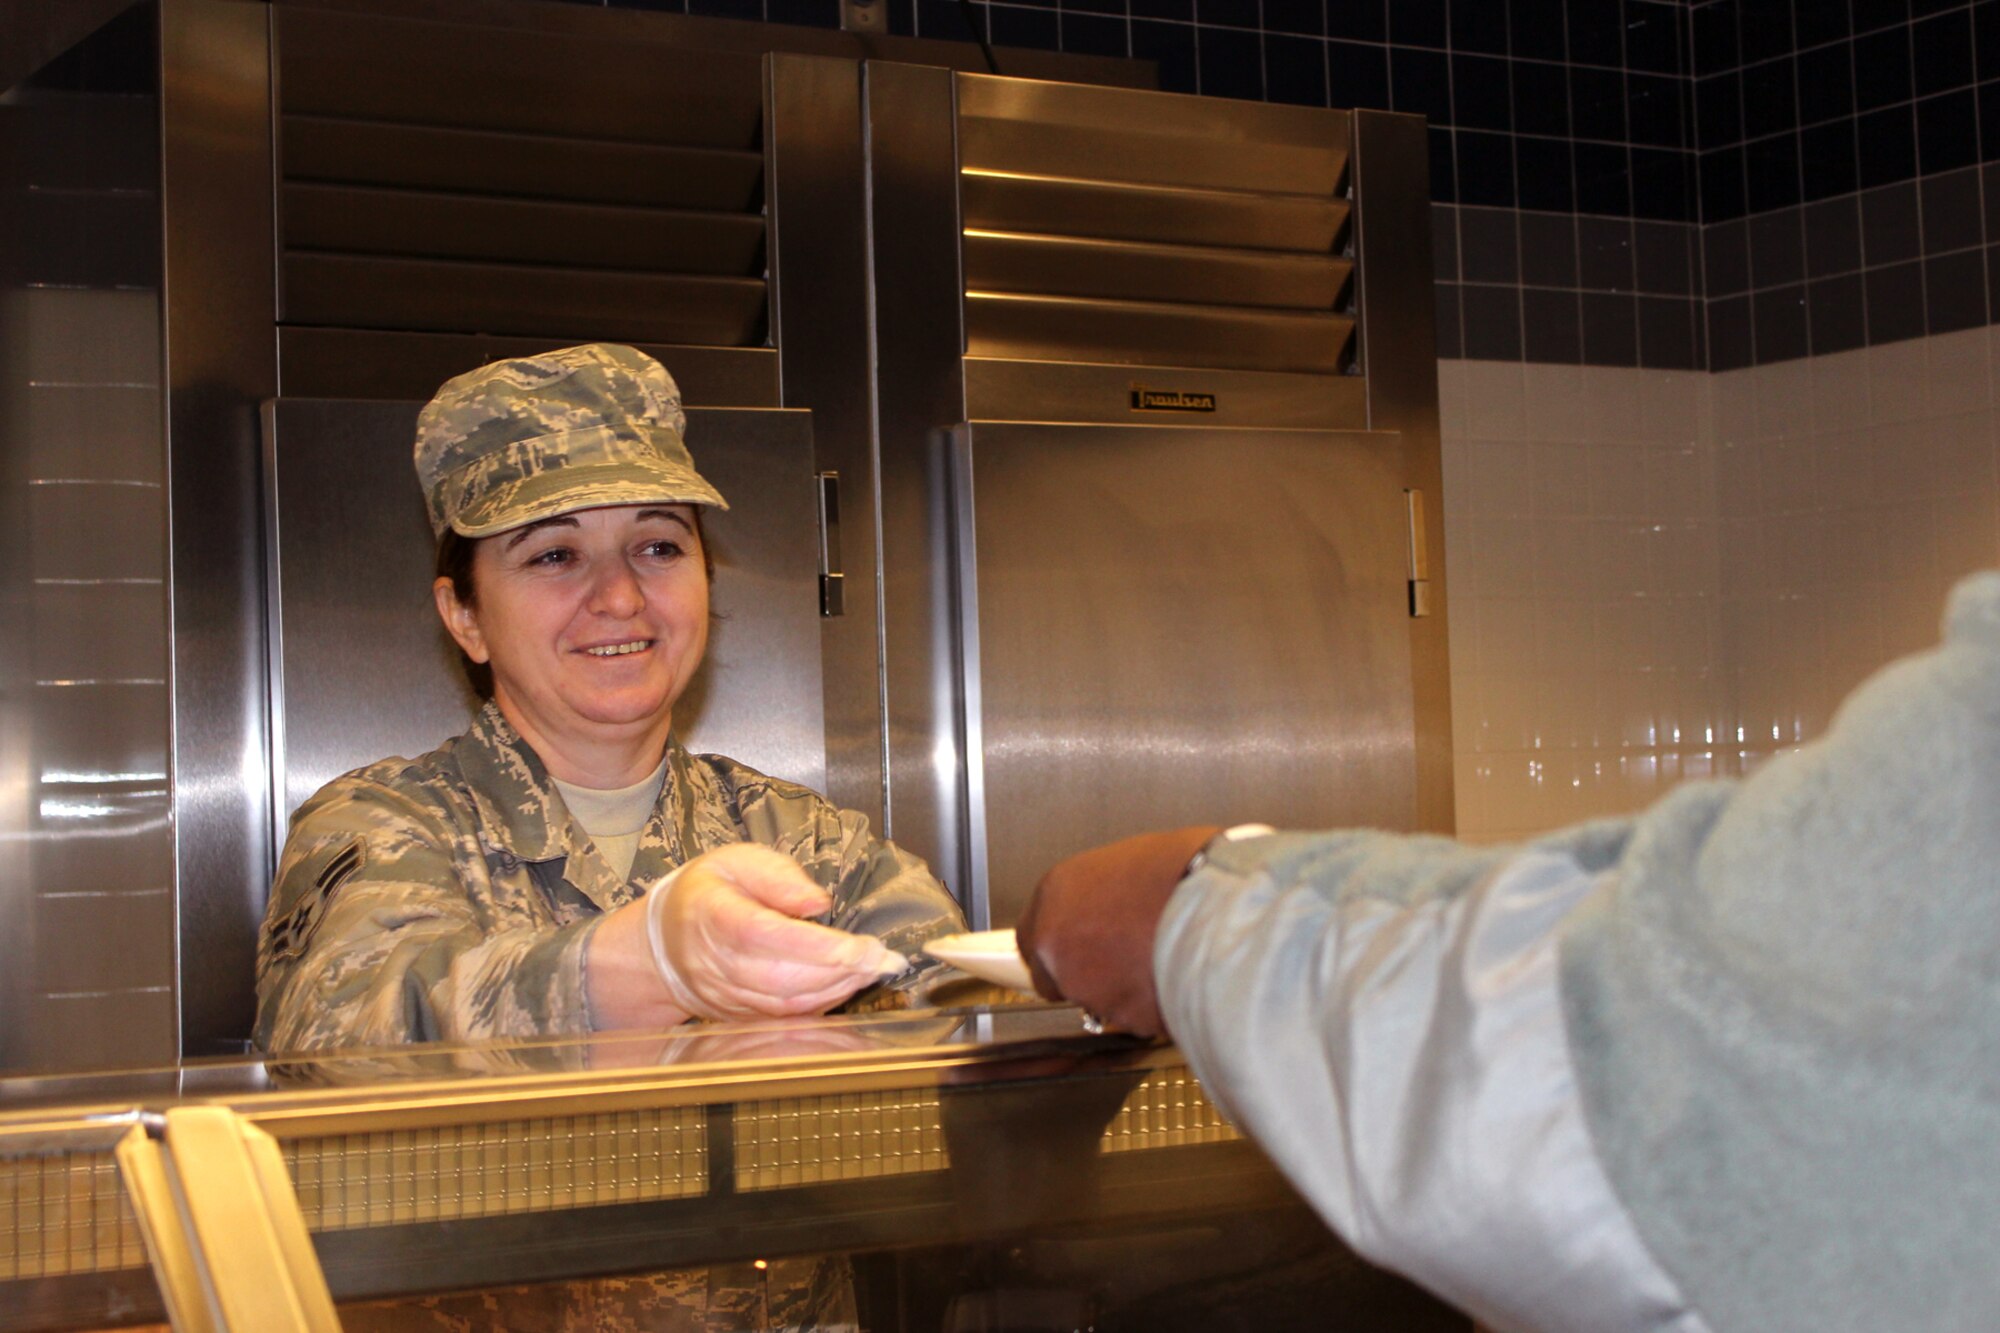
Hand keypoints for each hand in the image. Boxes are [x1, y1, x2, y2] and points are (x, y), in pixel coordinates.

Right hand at [586, 845, 906, 1029]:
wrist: (663, 940)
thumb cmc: (708, 891)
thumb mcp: (738, 861)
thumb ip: (778, 878)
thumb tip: (817, 902)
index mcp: (712, 914)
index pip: (765, 936)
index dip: (816, 946)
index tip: (862, 946)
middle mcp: (716, 961)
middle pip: (781, 976)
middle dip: (840, 971)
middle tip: (883, 959)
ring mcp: (725, 994)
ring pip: (785, 1002)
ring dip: (836, 989)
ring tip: (872, 970)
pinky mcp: (737, 1013)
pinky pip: (783, 1016)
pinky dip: (820, 1004)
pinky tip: (847, 985)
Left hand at [1015, 826, 1218, 1037]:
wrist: (1218, 907)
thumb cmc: (1187, 872)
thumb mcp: (1132, 860)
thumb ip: (1104, 891)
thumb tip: (1111, 903)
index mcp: (1057, 893)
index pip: (1031, 937)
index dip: (1059, 947)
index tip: (1076, 949)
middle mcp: (1057, 940)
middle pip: (1051, 978)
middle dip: (1080, 977)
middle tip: (1117, 964)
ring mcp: (1083, 983)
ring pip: (1093, 1001)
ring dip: (1117, 992)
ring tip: (1156, 964)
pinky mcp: (1118, 1015)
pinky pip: (1131, 1016)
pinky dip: (1148, 1008)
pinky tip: (1171, 981)